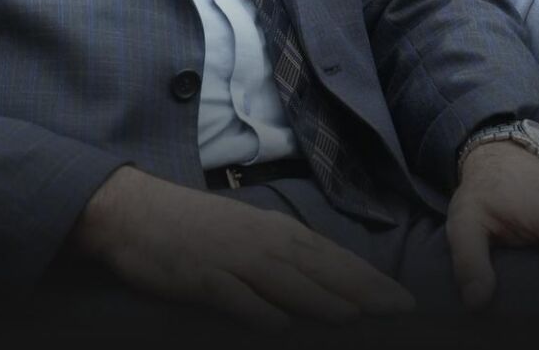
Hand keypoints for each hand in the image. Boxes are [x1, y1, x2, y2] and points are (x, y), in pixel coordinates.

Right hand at [68, 165, 412, 328]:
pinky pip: (235, 298)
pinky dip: (259, 311)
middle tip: (400, 309)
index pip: (333, 256)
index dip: (370, 279)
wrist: (133, 212)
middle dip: (363, 290)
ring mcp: (231, 260)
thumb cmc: (193, 227)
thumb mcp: (245, 233)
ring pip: (285, 281)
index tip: (404, 299)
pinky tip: (280, 326)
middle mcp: (259, 242)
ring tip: (356, 316)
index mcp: (274, 230)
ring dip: (321, 298)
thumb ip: (282, 257)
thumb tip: (324, 284)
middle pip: (319, 268)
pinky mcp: (201, 277)